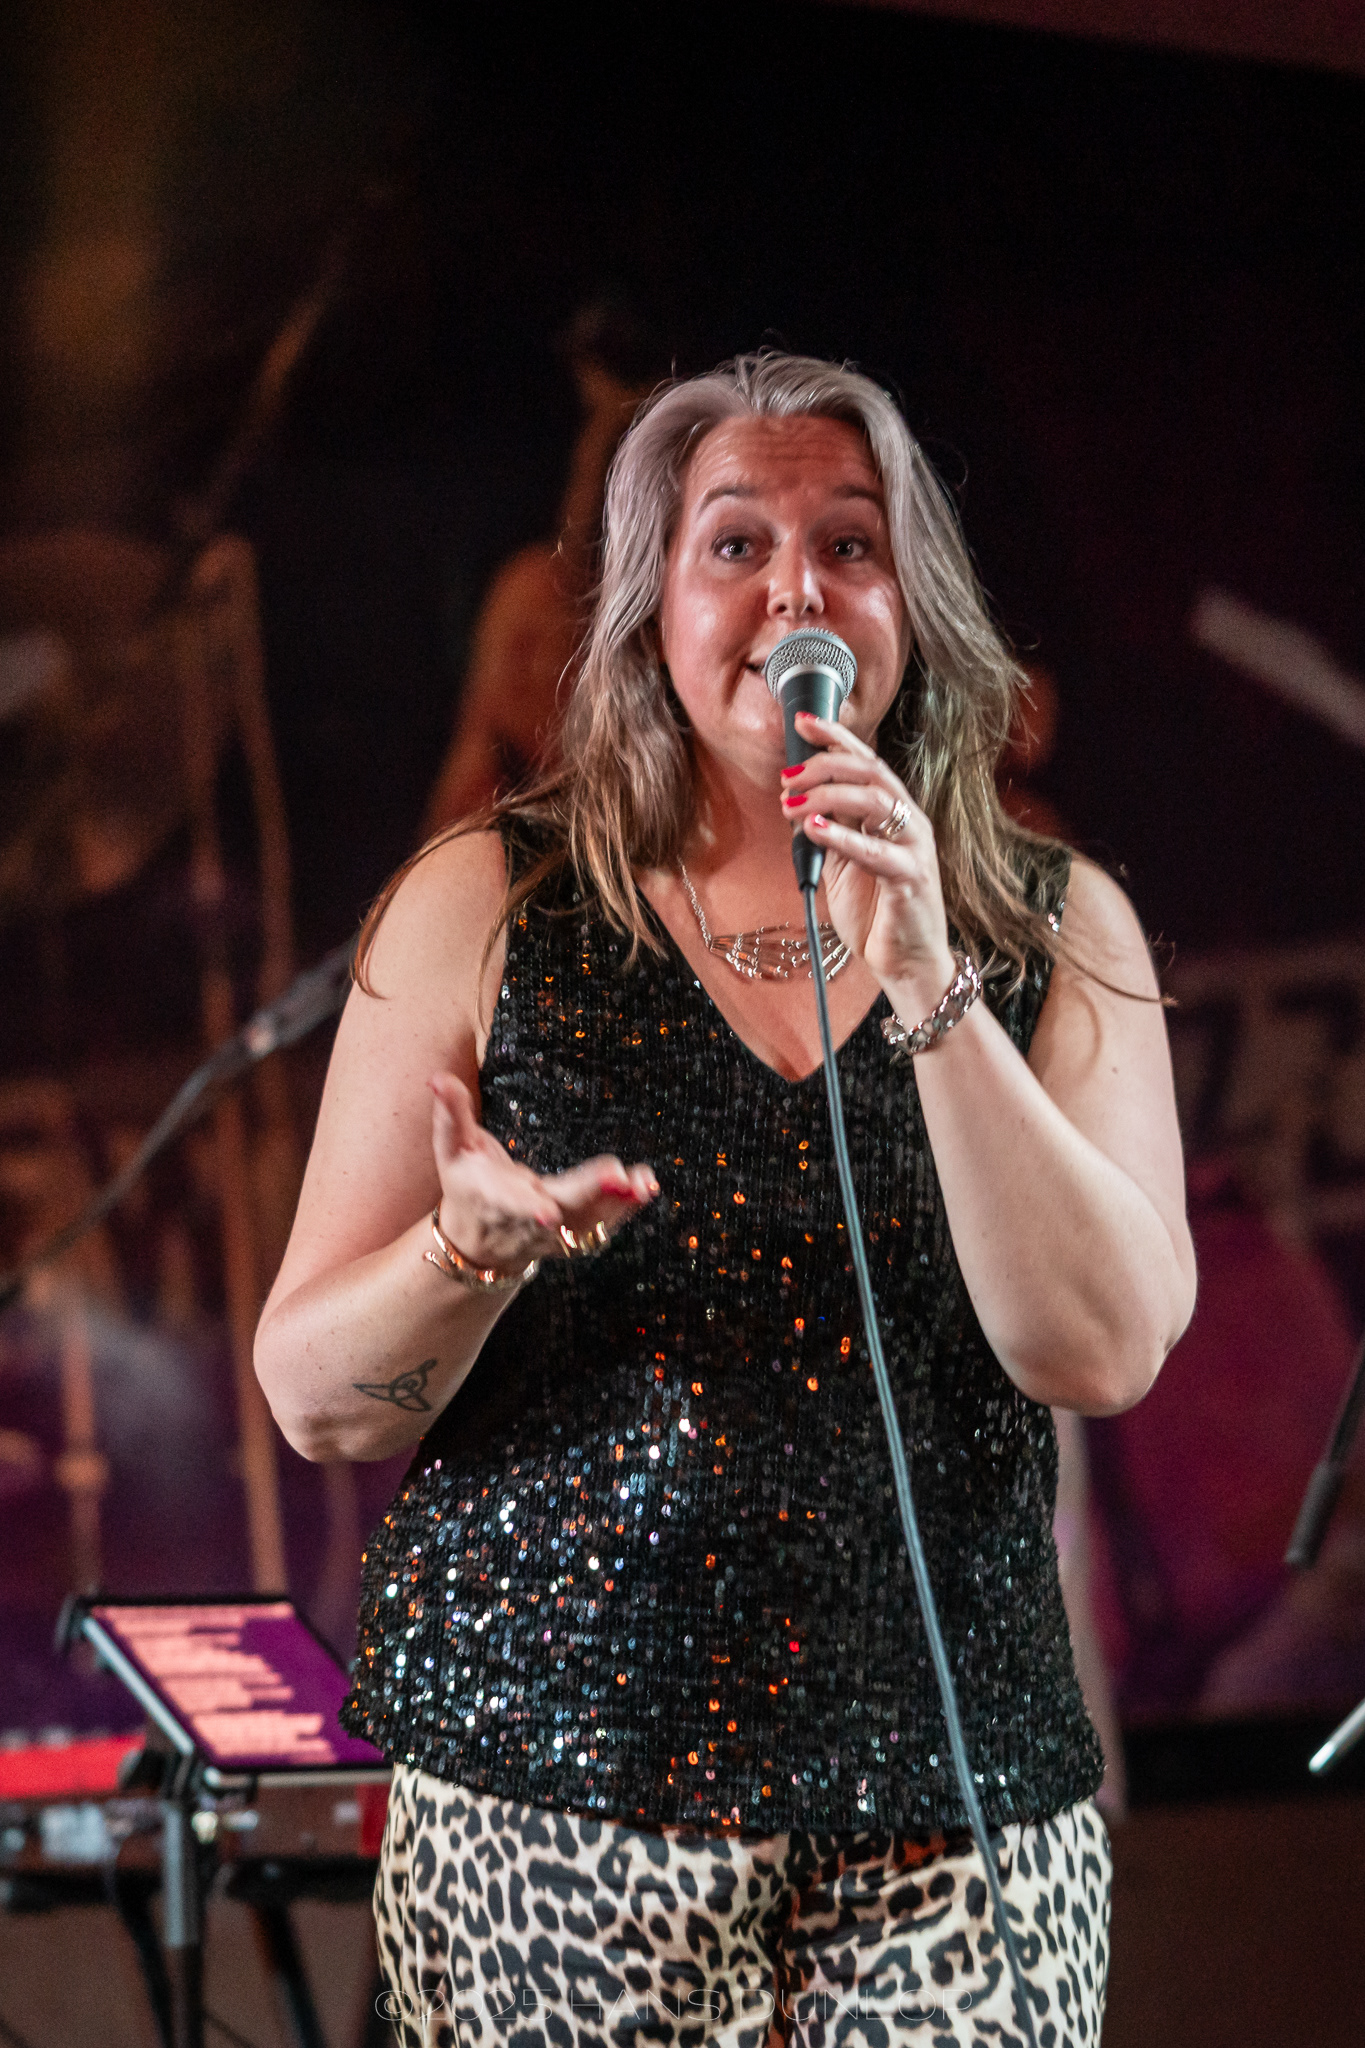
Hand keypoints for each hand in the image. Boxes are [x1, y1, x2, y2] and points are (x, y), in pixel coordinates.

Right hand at [429, 1074, 657, 1277]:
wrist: (478, 1244)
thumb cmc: (466, 1185)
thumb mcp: (451, 1151)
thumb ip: (450, 1115)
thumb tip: (438, 1078)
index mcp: (492, 1200)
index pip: (509, 1206)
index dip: (526, 1209)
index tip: (548, 1213)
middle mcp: (526, 1222)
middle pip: (561, 1210)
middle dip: (589, 1194)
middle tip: (617, 1176)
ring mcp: (554, 1234)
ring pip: (589, 1223)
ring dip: (618, 1204)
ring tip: (643, 1183)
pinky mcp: (575, 1234)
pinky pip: (604, 1224)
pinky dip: (627, 1208)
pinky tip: (647, 1187)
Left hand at [780, 711, 957, 1006]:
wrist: (905, 962)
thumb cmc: (875, 912)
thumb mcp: (844, 862)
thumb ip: (829, 830)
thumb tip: (795, 801)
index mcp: (893, 813)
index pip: (866, 761)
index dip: (836, 737)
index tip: (802, 722)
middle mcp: (909, 822)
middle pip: (870, 772)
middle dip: (825, 765)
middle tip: (787, 776)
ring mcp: (914, 848)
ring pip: (875, 801)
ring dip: (827, 797)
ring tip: (792, 805)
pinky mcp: (911, 878)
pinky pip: (877, 851)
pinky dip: (844, 837)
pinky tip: (815, 831)